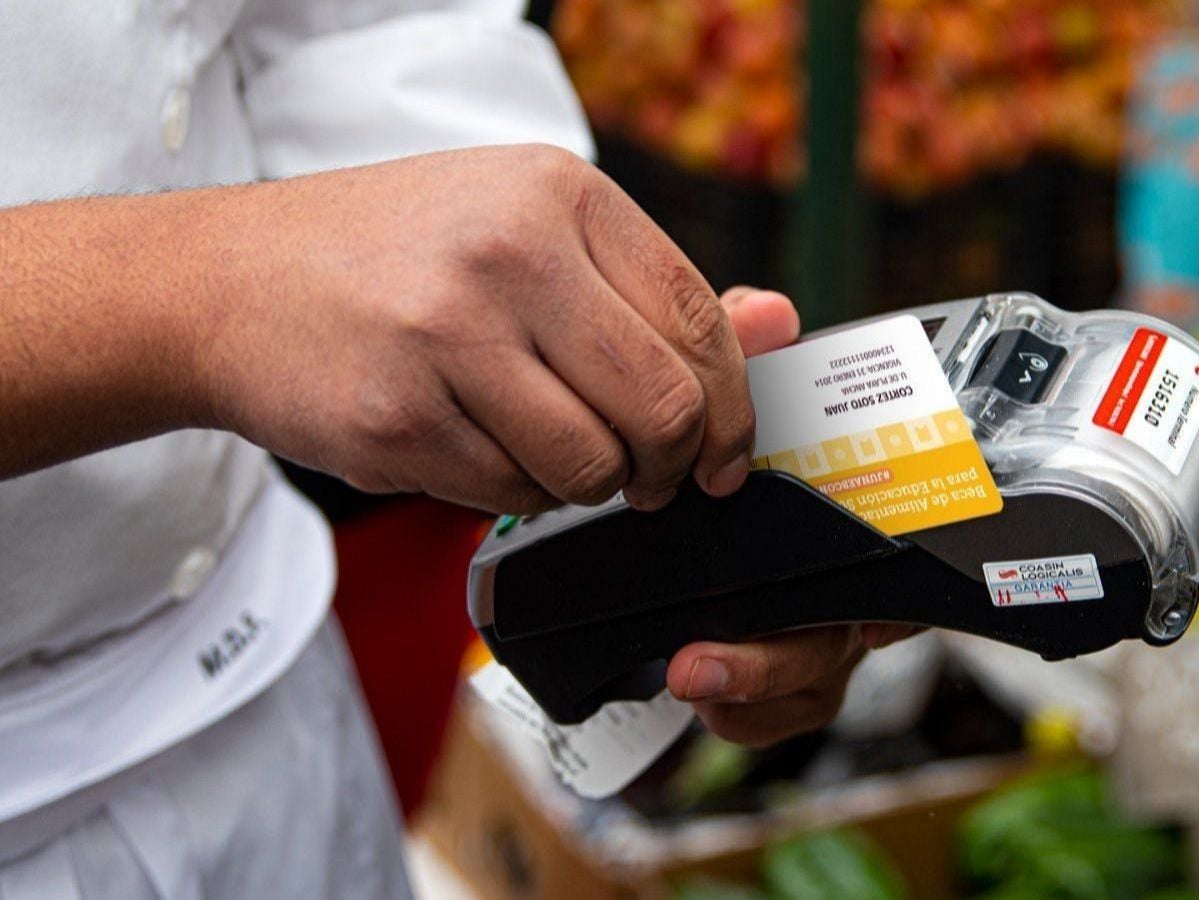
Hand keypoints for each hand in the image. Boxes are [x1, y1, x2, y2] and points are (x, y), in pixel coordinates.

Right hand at [198, 144, 757, 512]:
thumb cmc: (396, 256)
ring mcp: (447, 335)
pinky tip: (478, 448)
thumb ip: (652, 288)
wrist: (226, 281)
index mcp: (560, 195)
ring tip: (552, 456)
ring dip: (590, 487)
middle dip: (673, 466)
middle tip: (652, 480)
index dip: (734, 408)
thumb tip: (778, 322)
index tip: (726, 454)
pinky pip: (510, 495)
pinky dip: (514, 493)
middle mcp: (509, 253)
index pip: (700, 321)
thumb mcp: (527, 230)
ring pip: (592, 466)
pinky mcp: (397, 417)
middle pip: (663, 406)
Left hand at [669, 286, 921, 745]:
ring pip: (818, 680)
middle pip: (851, 632)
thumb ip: (738, 346)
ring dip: (754, 690)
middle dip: (778, 656)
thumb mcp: (723, 380)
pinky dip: (742, 715)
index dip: (904, 596)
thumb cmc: (723, 433)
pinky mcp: (778, 674)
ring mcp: (820, 627)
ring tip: (689, 678)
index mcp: (851, 501)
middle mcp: (849, 570)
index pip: (910, 551)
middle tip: (702, 661)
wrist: (661, 480)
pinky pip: (779, 716)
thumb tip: (770, 312)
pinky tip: (703, 698)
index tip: (874, 621)